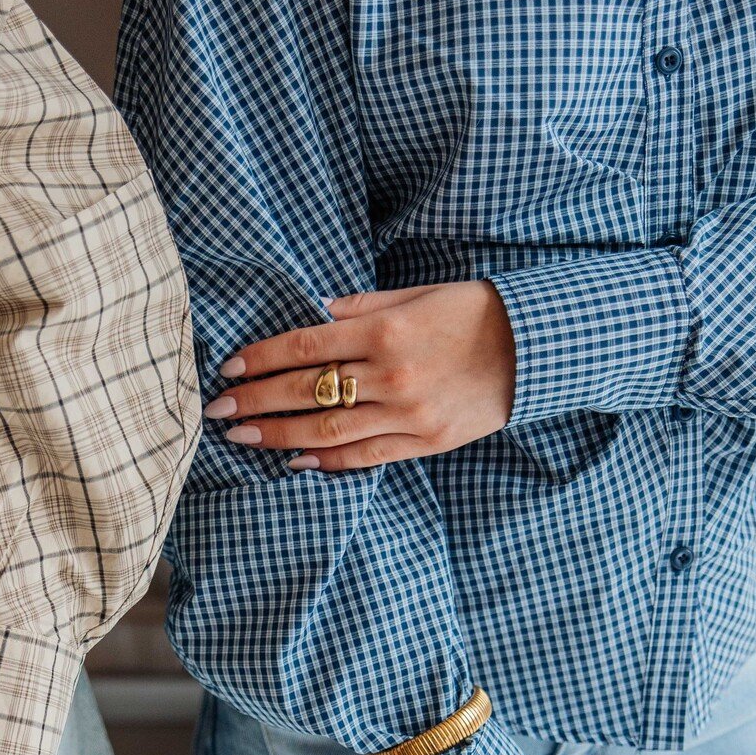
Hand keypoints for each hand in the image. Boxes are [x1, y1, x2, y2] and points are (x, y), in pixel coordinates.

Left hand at [205, 281, 515, 470]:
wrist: (537, 349)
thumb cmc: (475, 312)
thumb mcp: (420, 294)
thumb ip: (364, 308)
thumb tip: (314, 315)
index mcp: (387, 331)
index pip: (307, 346)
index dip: (263, 358)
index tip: (230, 368)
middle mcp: (393, 375)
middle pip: (307, 391)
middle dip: (256, 401)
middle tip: (217, 409)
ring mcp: (409, 414)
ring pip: (328, 430)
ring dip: (278, 435)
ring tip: (241, 436)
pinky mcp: (427, 442)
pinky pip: (366, 456)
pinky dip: (327, 461)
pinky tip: (295, 460)